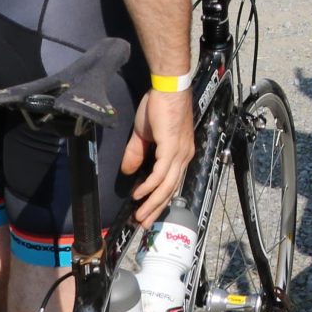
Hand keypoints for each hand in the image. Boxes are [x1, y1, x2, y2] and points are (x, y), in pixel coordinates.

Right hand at [124, 87, 196, 225]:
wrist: (168, 87)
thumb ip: (137, 154)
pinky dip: (150, 186)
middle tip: (144, 224)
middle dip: (156, 209)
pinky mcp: (172, 147)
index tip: (147, 213)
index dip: (159, 200)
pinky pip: (161, 173)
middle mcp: (184, 155)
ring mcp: (180, 152)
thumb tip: (128, 171)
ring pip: (167, 185)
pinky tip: (140, 195)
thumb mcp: (144, 135)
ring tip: (140, 216)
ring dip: (152, 203)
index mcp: (180, 153)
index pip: (171, 182)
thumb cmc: (159, 106)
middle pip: (171, 189)